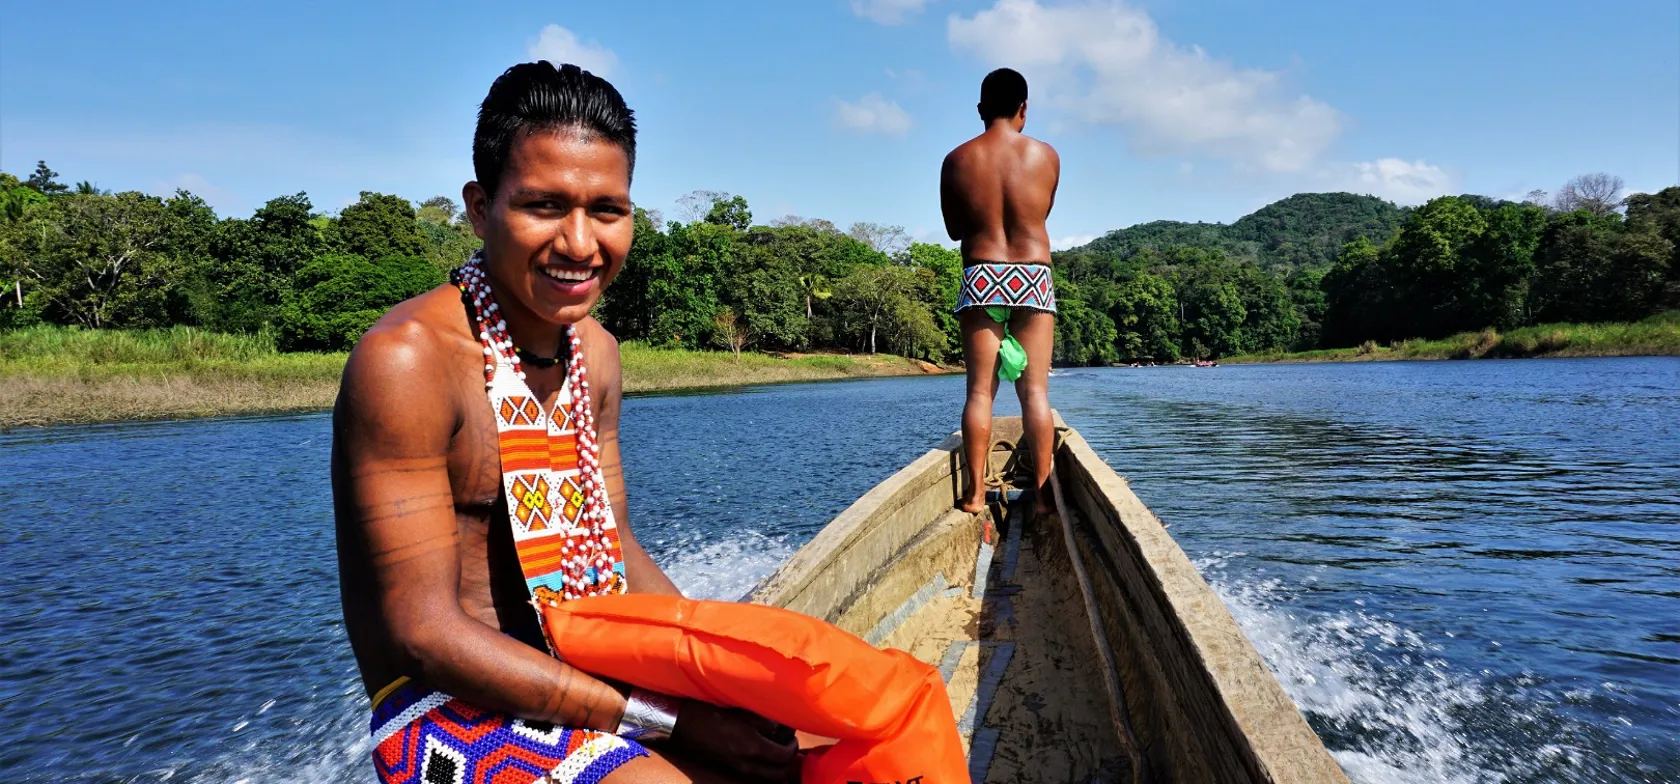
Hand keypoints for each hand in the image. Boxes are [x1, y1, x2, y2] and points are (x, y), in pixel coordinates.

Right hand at [666, 700, 798, 783]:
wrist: (679, 726)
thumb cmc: (708, 713)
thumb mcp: (740, 712)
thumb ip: (763, 722)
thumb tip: (781, 728)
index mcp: (751, 747)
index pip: (784, 757)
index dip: (792, 748)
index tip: (791, 737)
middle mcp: (746, 765)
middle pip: (780, 775)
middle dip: (789, 763)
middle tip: (788, 747)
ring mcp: (737, 771)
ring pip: (768, 780)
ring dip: (778, 770)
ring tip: (777, 753)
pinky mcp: (729, 772)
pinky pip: (755, 778)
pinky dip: (765, 773)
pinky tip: (762, 758)